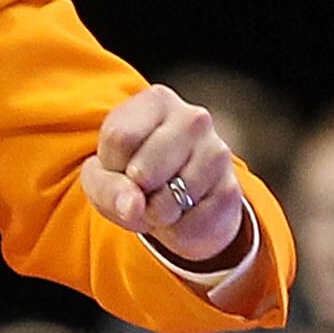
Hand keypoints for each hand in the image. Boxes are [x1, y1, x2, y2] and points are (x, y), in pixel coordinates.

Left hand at [81, 85, 248, 266]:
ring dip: (155, 215)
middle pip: (142, 172)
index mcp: (157, 102)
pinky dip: (176, 231)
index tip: (121, 163)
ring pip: (166, 203)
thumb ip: (108, 188)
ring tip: (163, 199)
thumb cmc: (132, 177)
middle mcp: (194, 119)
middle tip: (142, 187)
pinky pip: (187, 226)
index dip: (110, 164)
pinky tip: (183, 212)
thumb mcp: (103, 177)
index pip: (118, 137)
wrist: (178, 201)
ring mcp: (217, 153)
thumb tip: (133, 206)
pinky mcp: (230, 191)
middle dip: (134, 193)